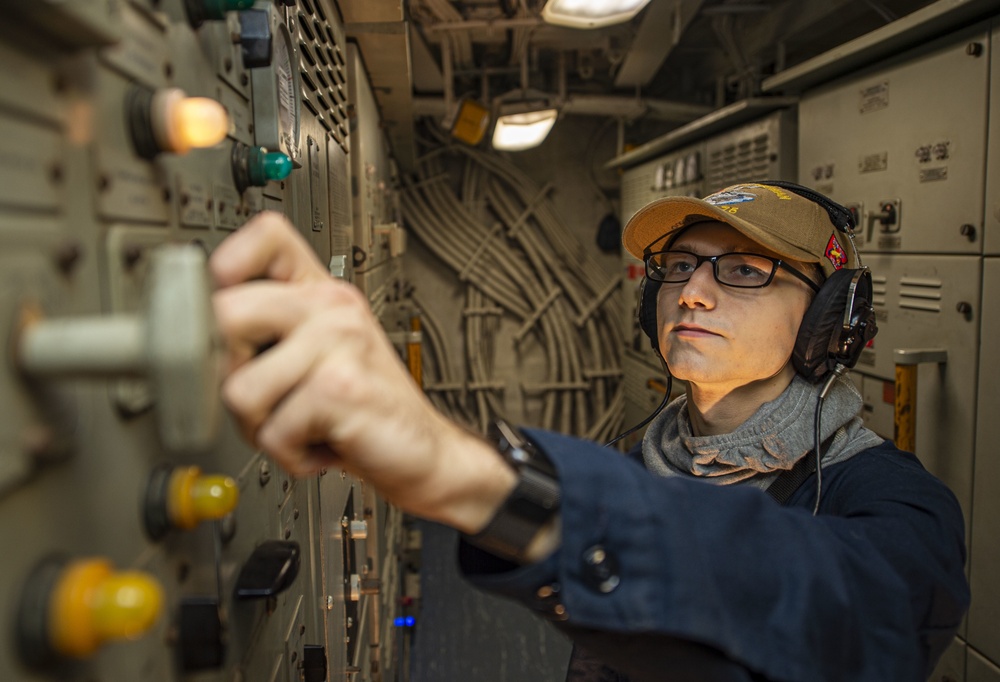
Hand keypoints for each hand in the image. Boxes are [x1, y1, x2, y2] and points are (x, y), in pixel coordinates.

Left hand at [210, 212, 515, 532]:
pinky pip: (272, 431)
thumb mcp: (312, 358)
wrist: (421, 451)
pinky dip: (290, 455)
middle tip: (269, 394)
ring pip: (239, 389)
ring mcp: (340, 341)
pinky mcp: (340, 387)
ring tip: (301, 423)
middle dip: (229, 375)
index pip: (266, 233)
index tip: (227, 304)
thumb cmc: (361, 408)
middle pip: (225, 314)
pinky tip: (323, 442)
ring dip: (261, 427)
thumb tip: (188, 338)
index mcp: (320, 290)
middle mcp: (331, 305)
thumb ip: (261, 336)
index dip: (228, 264)